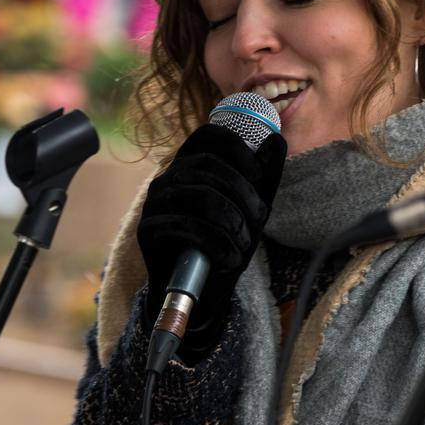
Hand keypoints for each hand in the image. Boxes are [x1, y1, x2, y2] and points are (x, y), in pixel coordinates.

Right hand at [136, 122, 286, 353]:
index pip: (208, 135)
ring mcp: (155, 202)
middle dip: (242, 193)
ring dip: (232, 222)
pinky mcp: (147, 229)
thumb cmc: (227, 241)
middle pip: (208, 166)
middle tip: (259, 219)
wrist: (202, 289)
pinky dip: (216, 244)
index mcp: (192, 164)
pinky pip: (185, 226)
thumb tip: (276, 140)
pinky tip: (230, 258)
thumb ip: (264, 176)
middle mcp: (168, 177)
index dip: (237, 148)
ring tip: (244, 244)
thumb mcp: (252, 209)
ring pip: (200, 196)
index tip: (258, 176)